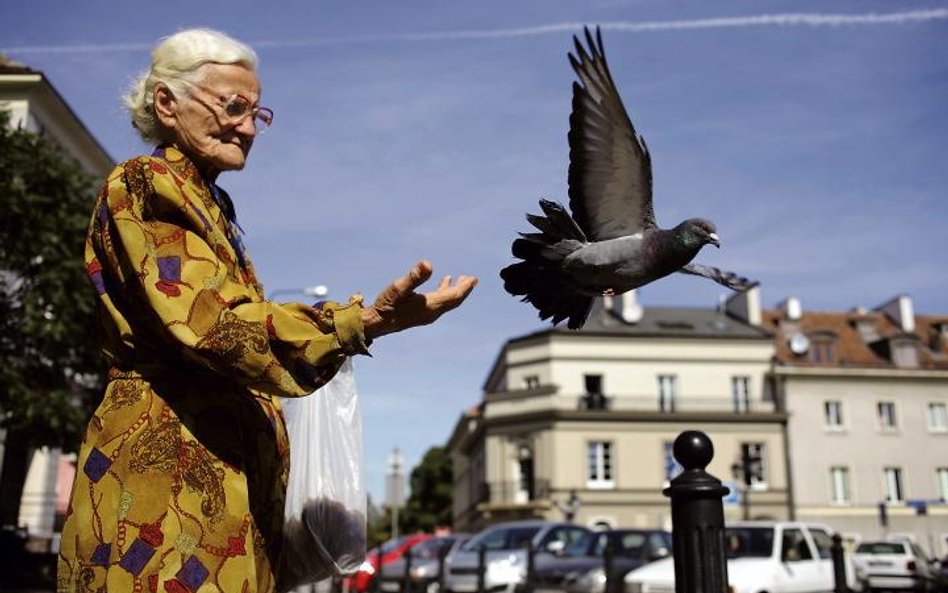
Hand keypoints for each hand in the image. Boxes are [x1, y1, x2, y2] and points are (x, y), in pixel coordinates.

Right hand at [362, 261, 477, 339]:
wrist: (376, 324)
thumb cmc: (387, 305)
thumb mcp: (399, 288)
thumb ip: (414, 276)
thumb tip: (428, 264)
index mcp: (431, 305)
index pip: (454, 296)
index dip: (465, 287)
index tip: (473, 279)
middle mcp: (432, 312)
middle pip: (453, 300)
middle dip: (463, 289)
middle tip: (472, 279)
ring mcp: (426, 315)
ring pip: (446, 302)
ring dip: (453, 291)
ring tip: (459, 279)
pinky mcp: (420, 314)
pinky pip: (437, 303)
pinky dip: (442, 293)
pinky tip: (440, 284)